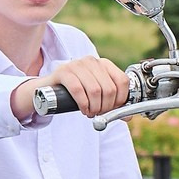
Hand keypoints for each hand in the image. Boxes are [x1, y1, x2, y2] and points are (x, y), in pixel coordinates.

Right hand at [12, 55, 131, 120]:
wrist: (49, 89)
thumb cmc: (76, 92)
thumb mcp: (97, 96)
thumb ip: (113, 104)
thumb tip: (128, 116)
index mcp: (104, 64)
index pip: (123, 81)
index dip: (120, 100)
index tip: (113, 109)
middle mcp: (92, 61)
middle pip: (109, 89)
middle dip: (106, 107)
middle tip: (99, 113)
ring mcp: (77, 65)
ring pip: (95, 91)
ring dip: (94, 108)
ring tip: (90, 112)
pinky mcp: (63, 72)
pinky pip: (78, 90)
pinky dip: (83, 104)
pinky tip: (83, 109)